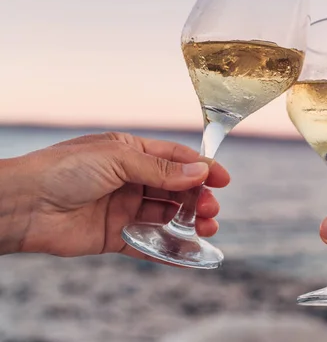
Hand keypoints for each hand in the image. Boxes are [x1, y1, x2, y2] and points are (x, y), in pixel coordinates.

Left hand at [0, 132, 228, 260]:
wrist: (23, 205)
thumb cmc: (64, 170)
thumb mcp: (118, 159)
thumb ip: (160, 170)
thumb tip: (199, 172)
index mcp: (130, 152)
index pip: (175, 159)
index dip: (201, 168)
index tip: (223, 180)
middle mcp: (130, 179)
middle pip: (175, 189)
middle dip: (197, 198)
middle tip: (210, 210)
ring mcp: (123, 208)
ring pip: (166, 215)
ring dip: (188, 222)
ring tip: (206, 228)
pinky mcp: (115, 235)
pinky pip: (148, 243)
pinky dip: (169, 249)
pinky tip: (188, 253)